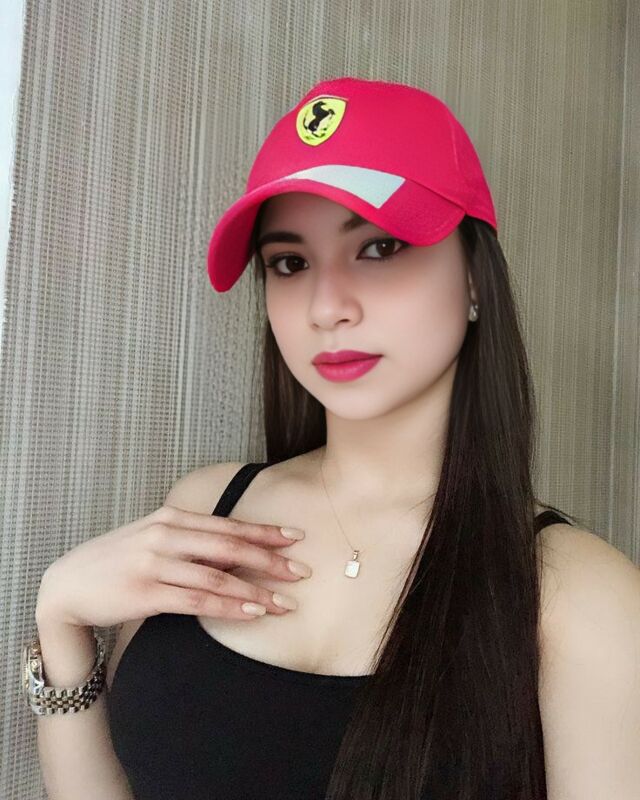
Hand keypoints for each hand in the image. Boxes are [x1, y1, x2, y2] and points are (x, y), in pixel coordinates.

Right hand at [35, 504, 310, 628]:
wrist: (66, 585)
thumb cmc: (117, 562)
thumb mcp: (152, 539)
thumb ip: (189, 540)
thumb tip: (234, 549)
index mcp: (171, 518)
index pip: (228, 525)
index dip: (264, 531)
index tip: (295, 537)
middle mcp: (165, 535)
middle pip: (229, 546)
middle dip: (270, 559)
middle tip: (302, 571)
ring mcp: (154, 562)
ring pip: (217, 575)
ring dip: (255, 590)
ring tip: (285, 602)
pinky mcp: (145, 591)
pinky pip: (197, 600)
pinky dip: (228, 606)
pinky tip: (251, 612)